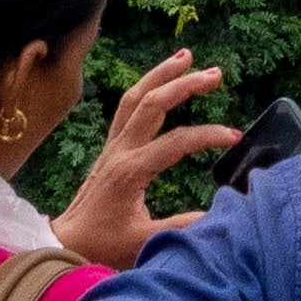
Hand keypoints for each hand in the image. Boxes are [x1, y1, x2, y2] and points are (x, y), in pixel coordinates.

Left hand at [52, 56, 239, 269]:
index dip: (207, 136)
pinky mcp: (110, 147)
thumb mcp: (143, 242)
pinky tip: (161, 79)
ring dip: (160, 73)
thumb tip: (218, 216)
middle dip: (184, 84)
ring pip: (134, 97)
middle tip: (215, 74)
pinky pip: (127, 107)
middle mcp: (119, 151)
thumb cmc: (103, 245)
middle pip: (151, 104)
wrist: (67, 243)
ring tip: (186, 56)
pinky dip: (146, 87)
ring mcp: (112, 146)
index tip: (234, 137)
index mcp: (130, 172)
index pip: (175, 142)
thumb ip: (181, 227)